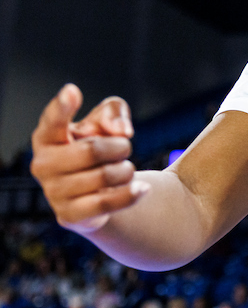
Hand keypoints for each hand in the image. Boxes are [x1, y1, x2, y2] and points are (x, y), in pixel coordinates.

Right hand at [30, 84, 146, 233]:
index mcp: (47, 137)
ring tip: (125, 170)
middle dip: (119, 148)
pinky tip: (144, 188)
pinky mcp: (69, 216)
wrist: (99, 192)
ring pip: (104, 176)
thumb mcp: (109, 121)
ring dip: (126, 170)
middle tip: (124, 149)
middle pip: (92, 150)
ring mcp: (53, 192)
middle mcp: (43, 165)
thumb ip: (114, 112)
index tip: (73, 91)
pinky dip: (131, 194)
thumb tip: (121, 131)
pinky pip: (106, 204)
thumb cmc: (100, 147)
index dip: (62, 107)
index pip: (52, 121)